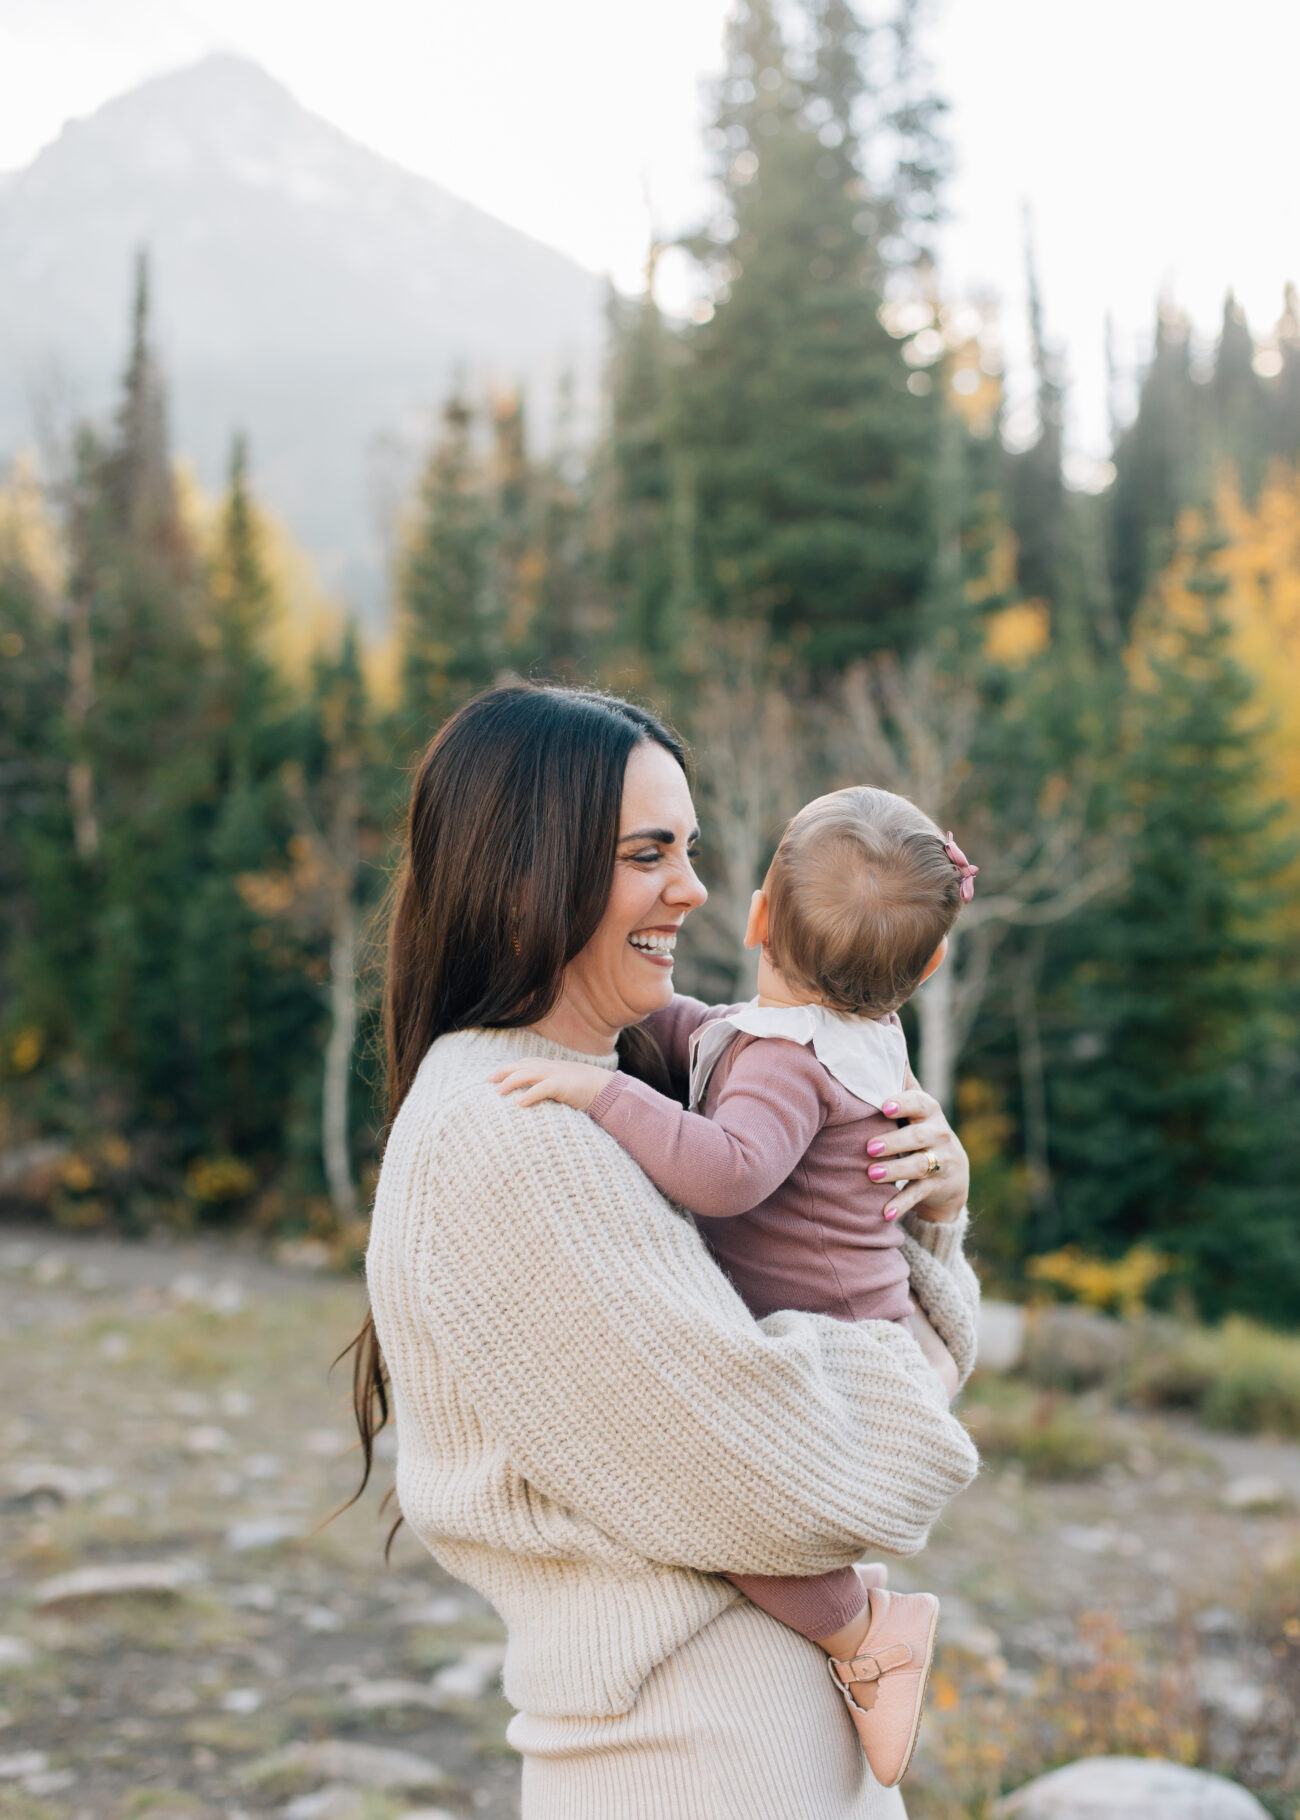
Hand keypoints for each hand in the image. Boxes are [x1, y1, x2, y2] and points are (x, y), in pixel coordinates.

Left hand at [490, 1058, 611, 1111]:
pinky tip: (519, 1103)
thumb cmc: (585, 1089)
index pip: (524, 1063)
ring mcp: (555, 1075)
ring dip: (510, 1082)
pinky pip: (542, 1088)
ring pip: (526, 1074)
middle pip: (520, 1066)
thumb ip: (549, 1086)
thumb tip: (534, 1097)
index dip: (508, 1068)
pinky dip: (530, 1094)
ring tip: (498, 1092)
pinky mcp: (562, 1086)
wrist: (605, 1088)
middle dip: (503, 1072)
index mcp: (550, 1066)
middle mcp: (550, 1067)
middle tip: (488, 1081)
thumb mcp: (563, 1084)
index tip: (493, 1077)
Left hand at [866, 1068, 968, 1223]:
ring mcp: (941, 1162)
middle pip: (917, 1137)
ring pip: (919, 1166)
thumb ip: (899, 1079)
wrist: (951, 1175)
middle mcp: (939, 1134)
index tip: (884, 1107)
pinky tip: (884, 1213)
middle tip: (868, 1148)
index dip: (903, 1103)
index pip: (919, 1103)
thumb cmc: (919, 1129)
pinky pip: (919, 1196)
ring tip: (871, 1175)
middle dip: (893, 1142)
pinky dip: (901, 1204)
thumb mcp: (914, 1106)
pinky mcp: (938, 1187)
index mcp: (929, 1111)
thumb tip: (885, 1029)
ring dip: (895, 1171)